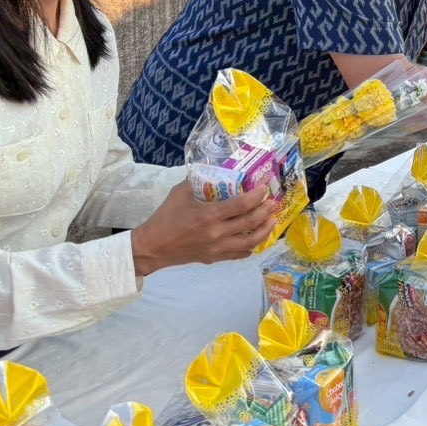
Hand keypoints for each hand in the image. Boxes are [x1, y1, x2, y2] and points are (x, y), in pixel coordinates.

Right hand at [131, 182, 280, 276]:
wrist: (152, 247)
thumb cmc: (165, 217)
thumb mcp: (179, 193)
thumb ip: (197, 180)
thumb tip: (212, 167)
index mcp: (209, 215)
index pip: (242, 205)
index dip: (258, 195)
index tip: (266, 187)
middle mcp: (217, 233)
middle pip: (251, 222)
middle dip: (266, 211)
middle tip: (274, 202)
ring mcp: (217, 249)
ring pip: (251, 242)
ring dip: (265, 230)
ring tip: (272, 220)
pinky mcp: (215, 258)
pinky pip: (240, 254)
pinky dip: (251, 246)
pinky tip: (256, 238)